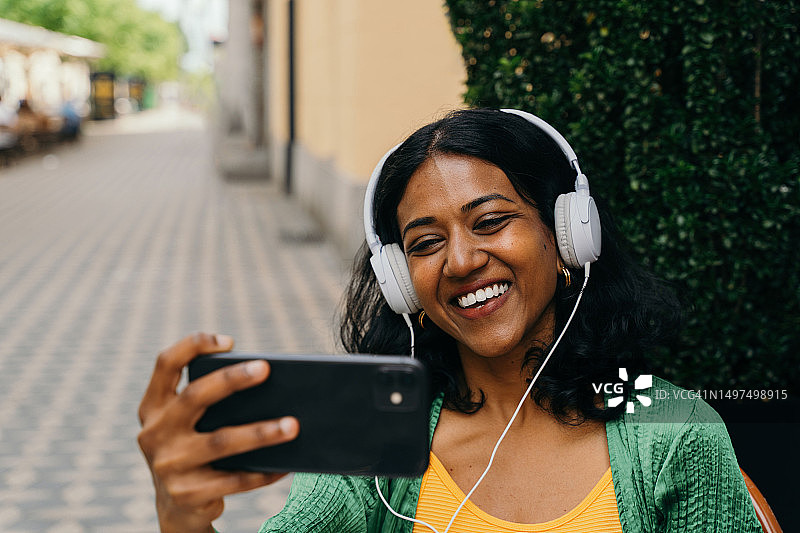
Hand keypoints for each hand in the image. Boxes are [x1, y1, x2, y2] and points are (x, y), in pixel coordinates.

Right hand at [137, 333, 298, 532]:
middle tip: (266, 368)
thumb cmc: (195, 448)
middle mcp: (155, 433)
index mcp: (154, 406)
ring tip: (293, 425)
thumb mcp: (189, 424)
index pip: (166, 363)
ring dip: (261, 432)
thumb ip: (210, 403)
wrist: (177, 507)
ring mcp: (168, 465)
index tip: (229, 341)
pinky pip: (234, 480)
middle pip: (195, 396)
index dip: (194, 345)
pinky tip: (286, 464)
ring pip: (221, 441)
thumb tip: (269, 386)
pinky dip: (263, 472)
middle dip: (232, 379)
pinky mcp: (186, 495)